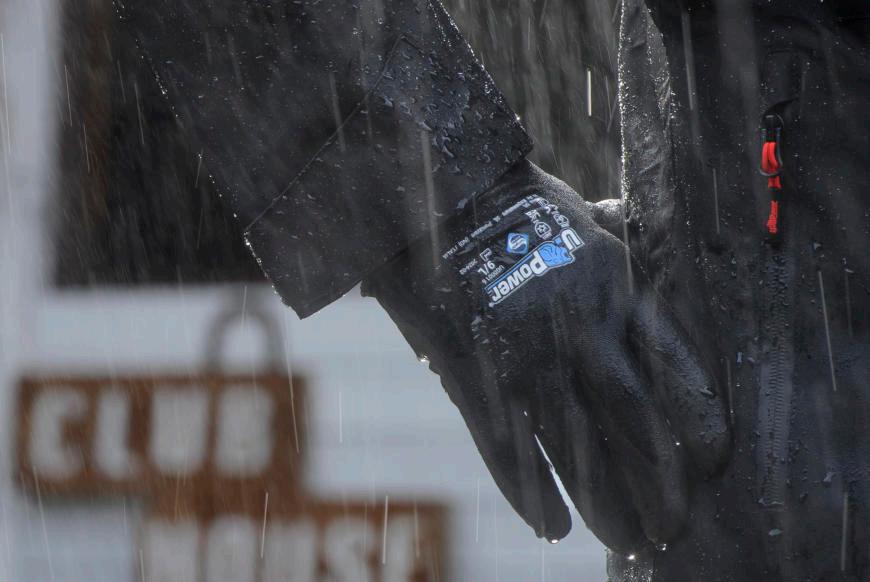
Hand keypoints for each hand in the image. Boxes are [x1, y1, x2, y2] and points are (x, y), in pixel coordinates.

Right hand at [362, 160, 730, 549]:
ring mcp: (526, 359)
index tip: (713, 463)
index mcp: (615, 290)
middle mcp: (580, 331)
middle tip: (674, 525)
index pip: (676, 372)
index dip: (700, 426)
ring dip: (605, 505)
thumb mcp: (586, 218)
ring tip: (626, 540)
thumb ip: (624, 247)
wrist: (441, 199)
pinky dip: (530, 493)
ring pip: (577, 451)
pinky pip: (507, 450)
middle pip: (636, 425)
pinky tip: (552, 525)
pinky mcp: (476, 377)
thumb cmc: (519, 208)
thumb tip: (644, 240)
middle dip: (662, 484)